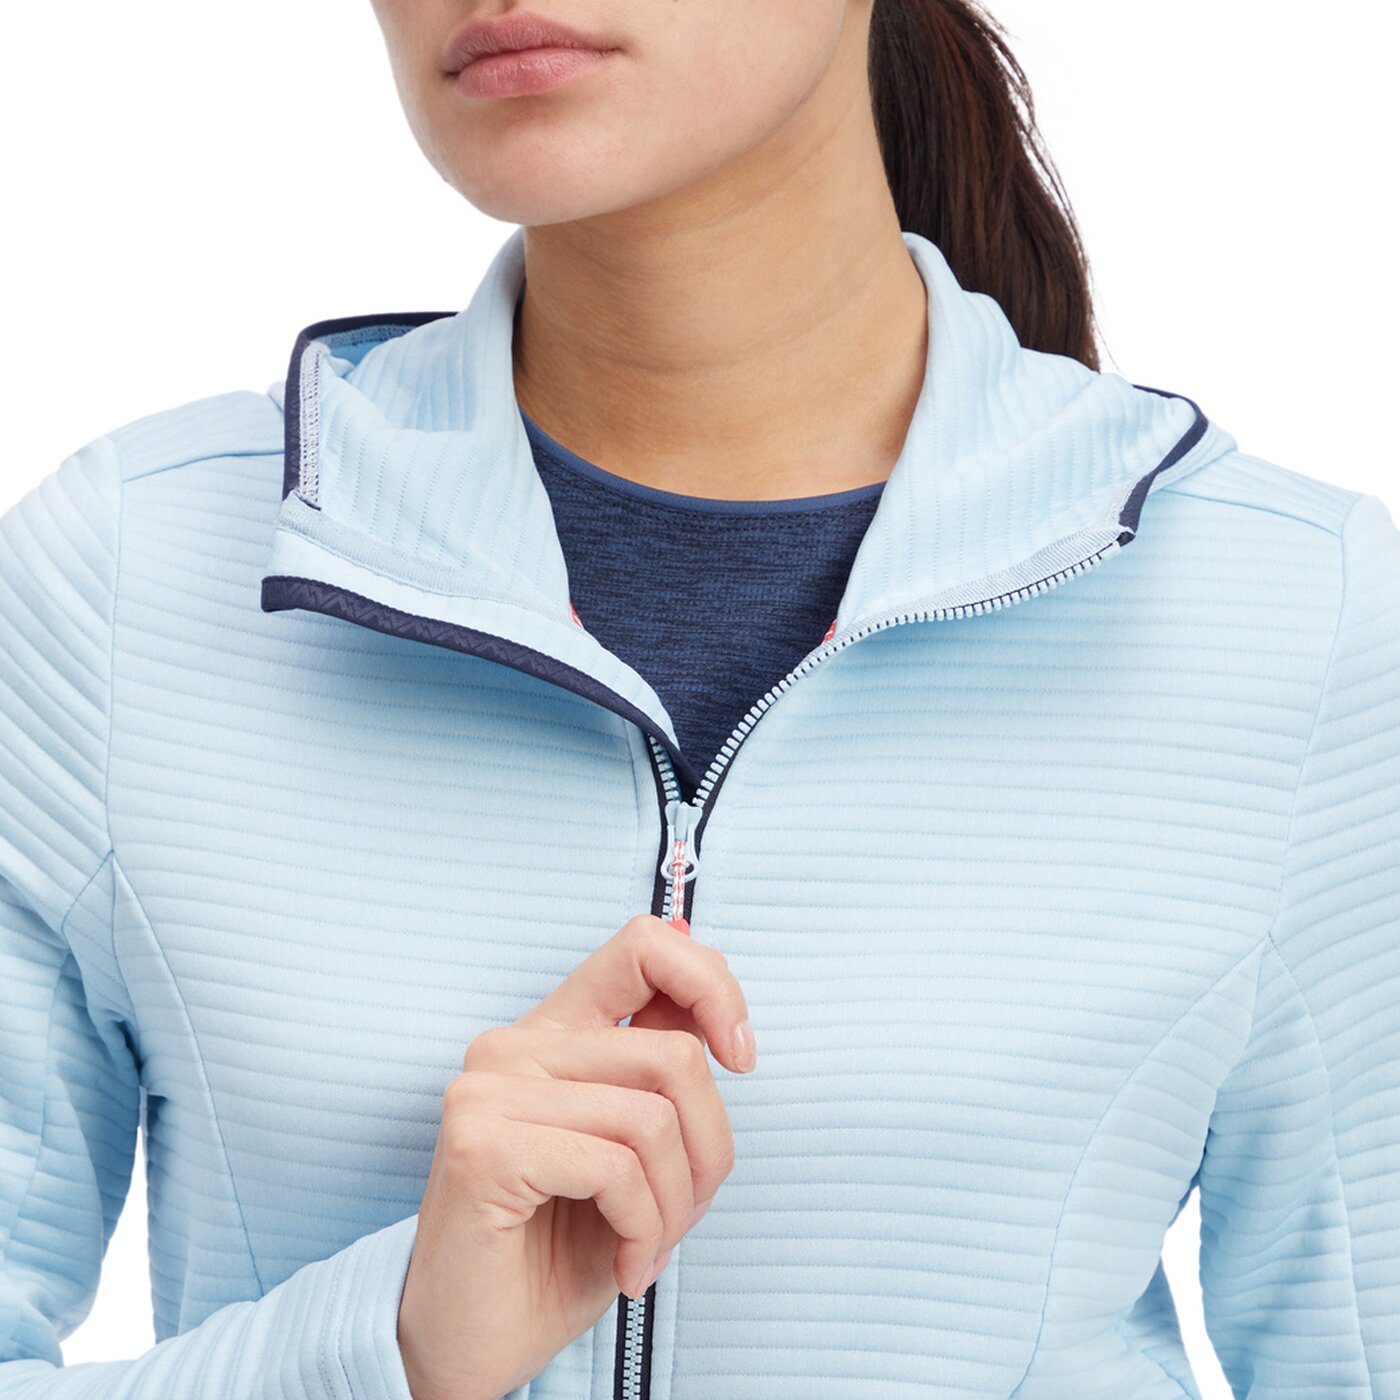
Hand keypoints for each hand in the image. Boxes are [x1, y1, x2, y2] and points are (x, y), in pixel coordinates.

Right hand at [396, 913, 755, 1399]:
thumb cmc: (554, 1253)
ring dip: (675, 1204)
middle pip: (674, 1053)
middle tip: (684, 1213)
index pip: (644, 945)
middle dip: (709, 1149)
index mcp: (553, 1033)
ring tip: (647, 1247)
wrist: (473, 1347)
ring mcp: (491, 1089)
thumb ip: (660, 1075)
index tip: (741, 1056)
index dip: (713, 986)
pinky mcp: (484, 1143)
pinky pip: (616, 1167)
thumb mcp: (633, 1151)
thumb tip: (718, 1015)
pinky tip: (623, 1262)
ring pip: (653, 1116)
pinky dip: (643, 1227)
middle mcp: (515, 1045)